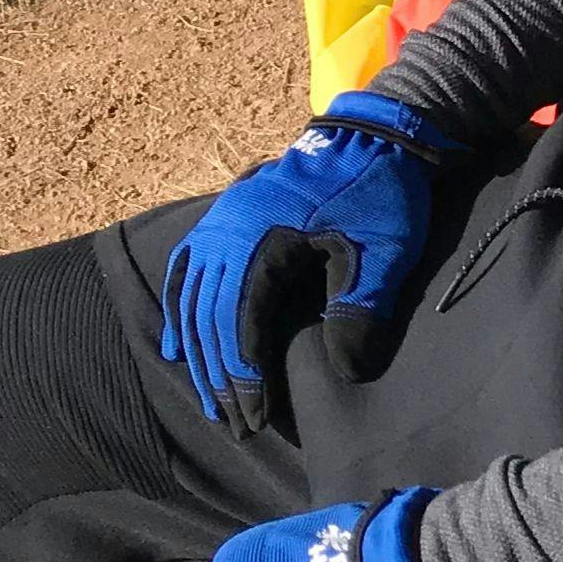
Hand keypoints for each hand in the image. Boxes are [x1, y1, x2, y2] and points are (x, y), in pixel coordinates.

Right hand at [155, 90, 454, 433]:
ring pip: (193, 300)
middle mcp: (226, 231)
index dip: (244, 375)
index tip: (255, 418)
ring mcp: (219, 222)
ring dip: (200, 355)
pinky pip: (187, 272)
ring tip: (213, 403)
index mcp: (260, 239)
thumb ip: (360, 308)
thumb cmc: (381, 194)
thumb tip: (344, 371)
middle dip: (220, 377)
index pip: (238, 323)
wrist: (375, 136)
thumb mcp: (383, 251)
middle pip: (210, 319)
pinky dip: (180, 313)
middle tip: (235, 425)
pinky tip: (179, 348)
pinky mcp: (225, 218)